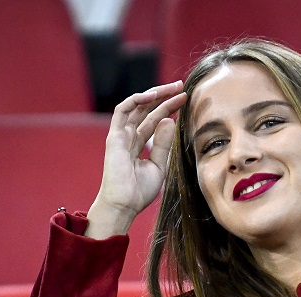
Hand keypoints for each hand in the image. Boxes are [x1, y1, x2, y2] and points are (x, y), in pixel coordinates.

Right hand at [86, 81, 186, 237]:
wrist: (124, 205)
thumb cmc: (139, 192)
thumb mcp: (159, 166)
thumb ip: (163, 144)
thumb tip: (170, 120)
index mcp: (139, 144)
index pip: (154, 119)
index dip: (169, 107)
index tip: (185, 99)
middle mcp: (129, 136)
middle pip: (147, 109)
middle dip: (164, 96)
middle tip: (182, 87)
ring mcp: (121, 135)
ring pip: (137, 106)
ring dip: (154, 94)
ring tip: (172, 88)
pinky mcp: (115, 136)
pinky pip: (123, 110)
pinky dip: (137, 99)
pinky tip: (154, 95)